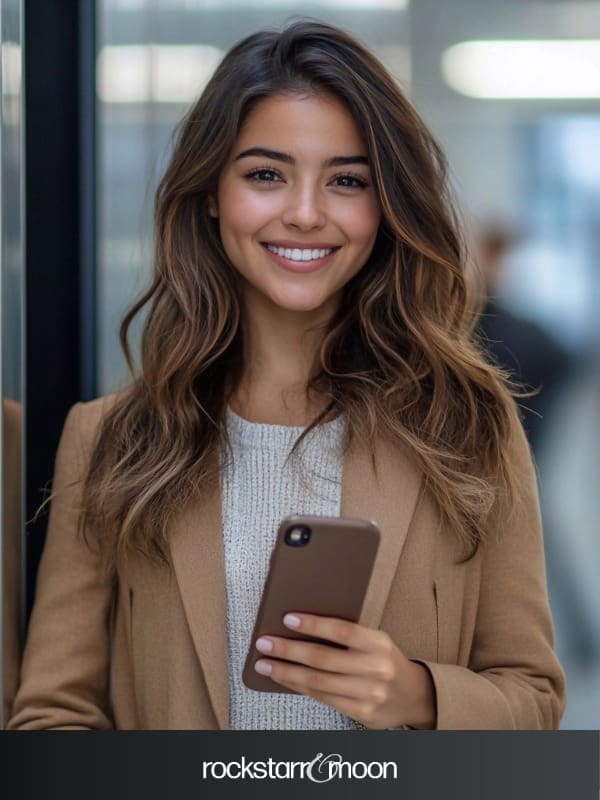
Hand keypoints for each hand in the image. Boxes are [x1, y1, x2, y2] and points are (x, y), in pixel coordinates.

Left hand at [254, 612, 436, 728]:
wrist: (413, 695)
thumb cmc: (384, 659)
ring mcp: (369, 694)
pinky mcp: (362, 713)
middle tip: (264, 643)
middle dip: (288, 651)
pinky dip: (298, 687)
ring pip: (318, 682)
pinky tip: (283, 679)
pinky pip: (322, 699)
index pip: (342, 631)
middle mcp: (376, 668)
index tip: (287, 619)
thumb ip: (346, 635)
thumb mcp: (374, 640)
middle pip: (323, 659)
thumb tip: (300, 625)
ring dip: (286, 673)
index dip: (313, 625)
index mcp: (379, 643)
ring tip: (264, 664)